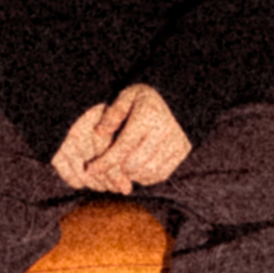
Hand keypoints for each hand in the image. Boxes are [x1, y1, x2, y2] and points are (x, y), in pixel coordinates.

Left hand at [52, 83, 190, 193]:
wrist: (178, 99)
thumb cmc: (144, 100)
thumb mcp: (126, 96)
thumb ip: (112, 113)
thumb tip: (100, 131)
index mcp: (148, 114)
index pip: (123, 146)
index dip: (105, 161)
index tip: (91, 169)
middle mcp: (165, 129)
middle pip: (134, 164)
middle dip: (117, 168)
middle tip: (110, 163)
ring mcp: (176, 142)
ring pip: (147, 172)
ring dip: (131, 174)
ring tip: (123, 162)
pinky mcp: (182, 152)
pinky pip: (160, 175)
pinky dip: (145, 176)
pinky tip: (138, 165)